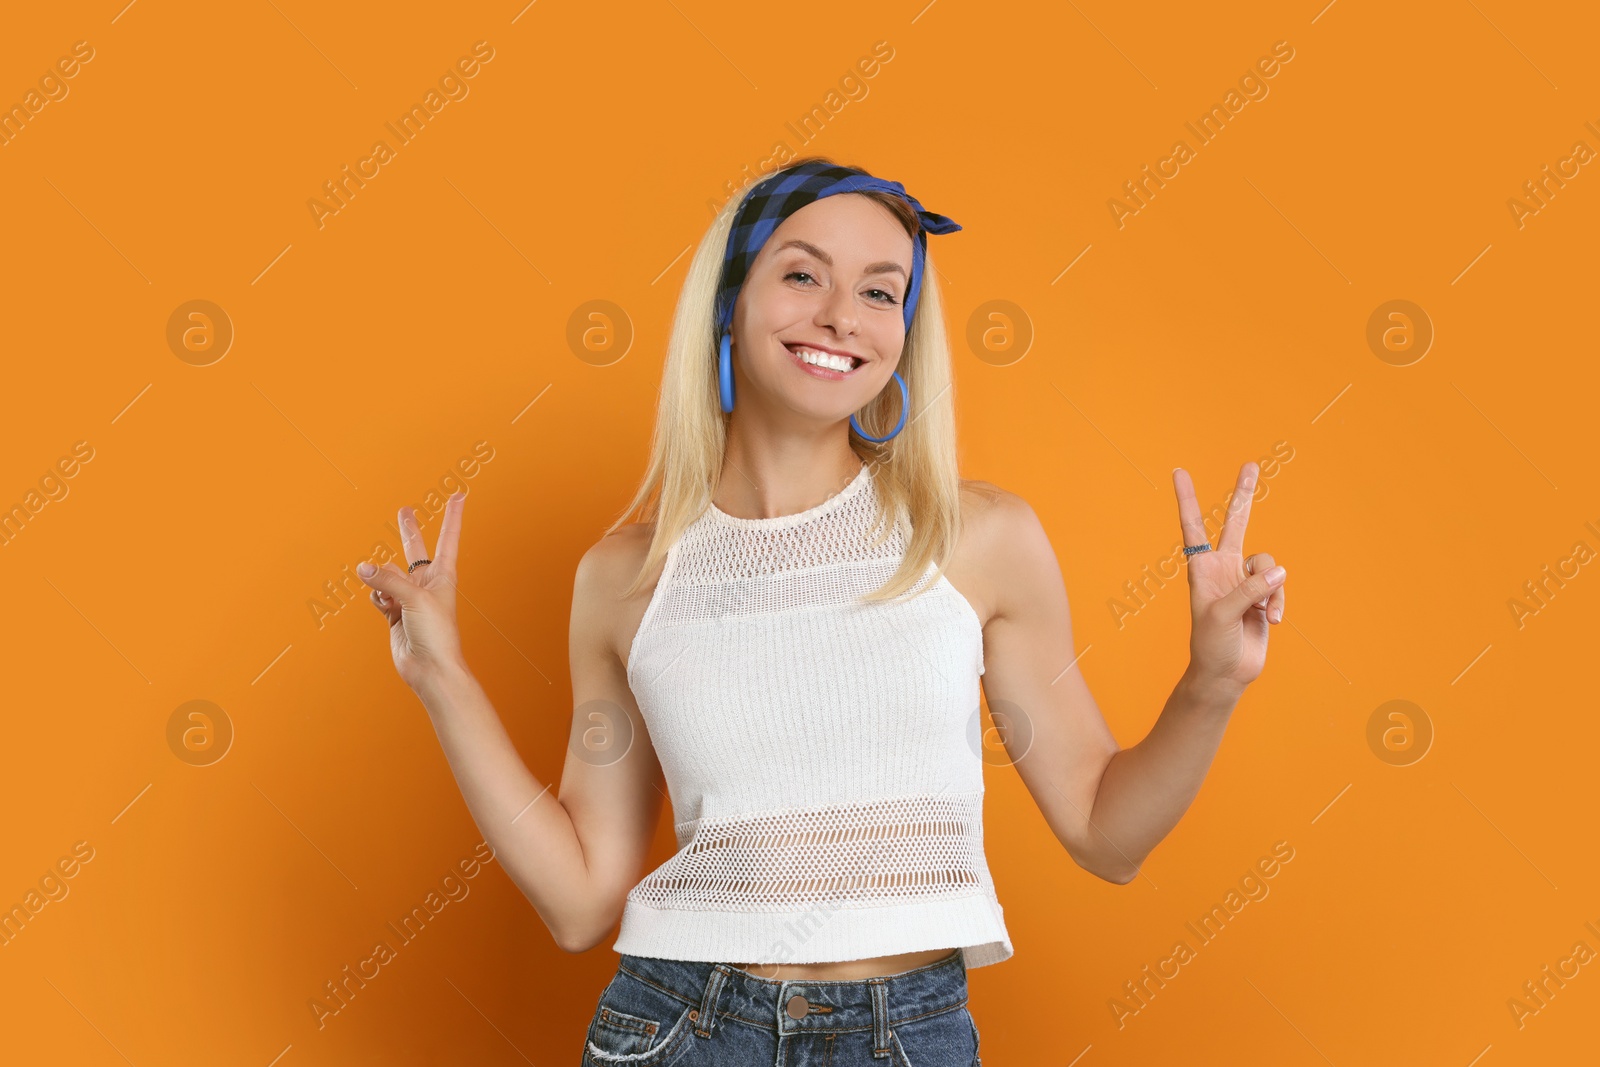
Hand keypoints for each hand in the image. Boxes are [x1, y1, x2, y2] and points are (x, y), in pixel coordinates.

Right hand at [356, 492, 468, 690]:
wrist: (430, 668)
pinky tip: (383, 605)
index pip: (448, 537)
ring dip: (383, 580)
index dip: (453, 515)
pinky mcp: (394, 612)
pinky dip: (377, 596)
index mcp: (443, 575)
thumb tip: (363, 568)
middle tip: (406, 510)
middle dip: (409, 530)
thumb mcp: (414, 599)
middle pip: (415, 549)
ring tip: (388, 596)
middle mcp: (427, 583)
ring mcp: (410, 597)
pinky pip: (378, 593)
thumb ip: (388, 579)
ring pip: (388, 574)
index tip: (460, 495)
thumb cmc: (436, 634)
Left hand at [1172, 462, 1286, 693]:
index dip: (1187, 499)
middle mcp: (1224, 568)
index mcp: (1202, 568)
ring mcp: (1245, 580)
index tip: (1178, 472)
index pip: (1193, 526)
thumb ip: (1249, 589)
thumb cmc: (1211, 644)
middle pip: (1236, 523)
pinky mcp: (1263, 595)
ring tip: (1262, 612)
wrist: (1226, 673)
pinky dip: (1278, 601)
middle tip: (1249, 465)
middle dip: (1244, 495)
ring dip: (1270, 589)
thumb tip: (1279, 571)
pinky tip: (1273, 620)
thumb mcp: (1222, 615)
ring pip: (1268, 563)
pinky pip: (1278, 586)